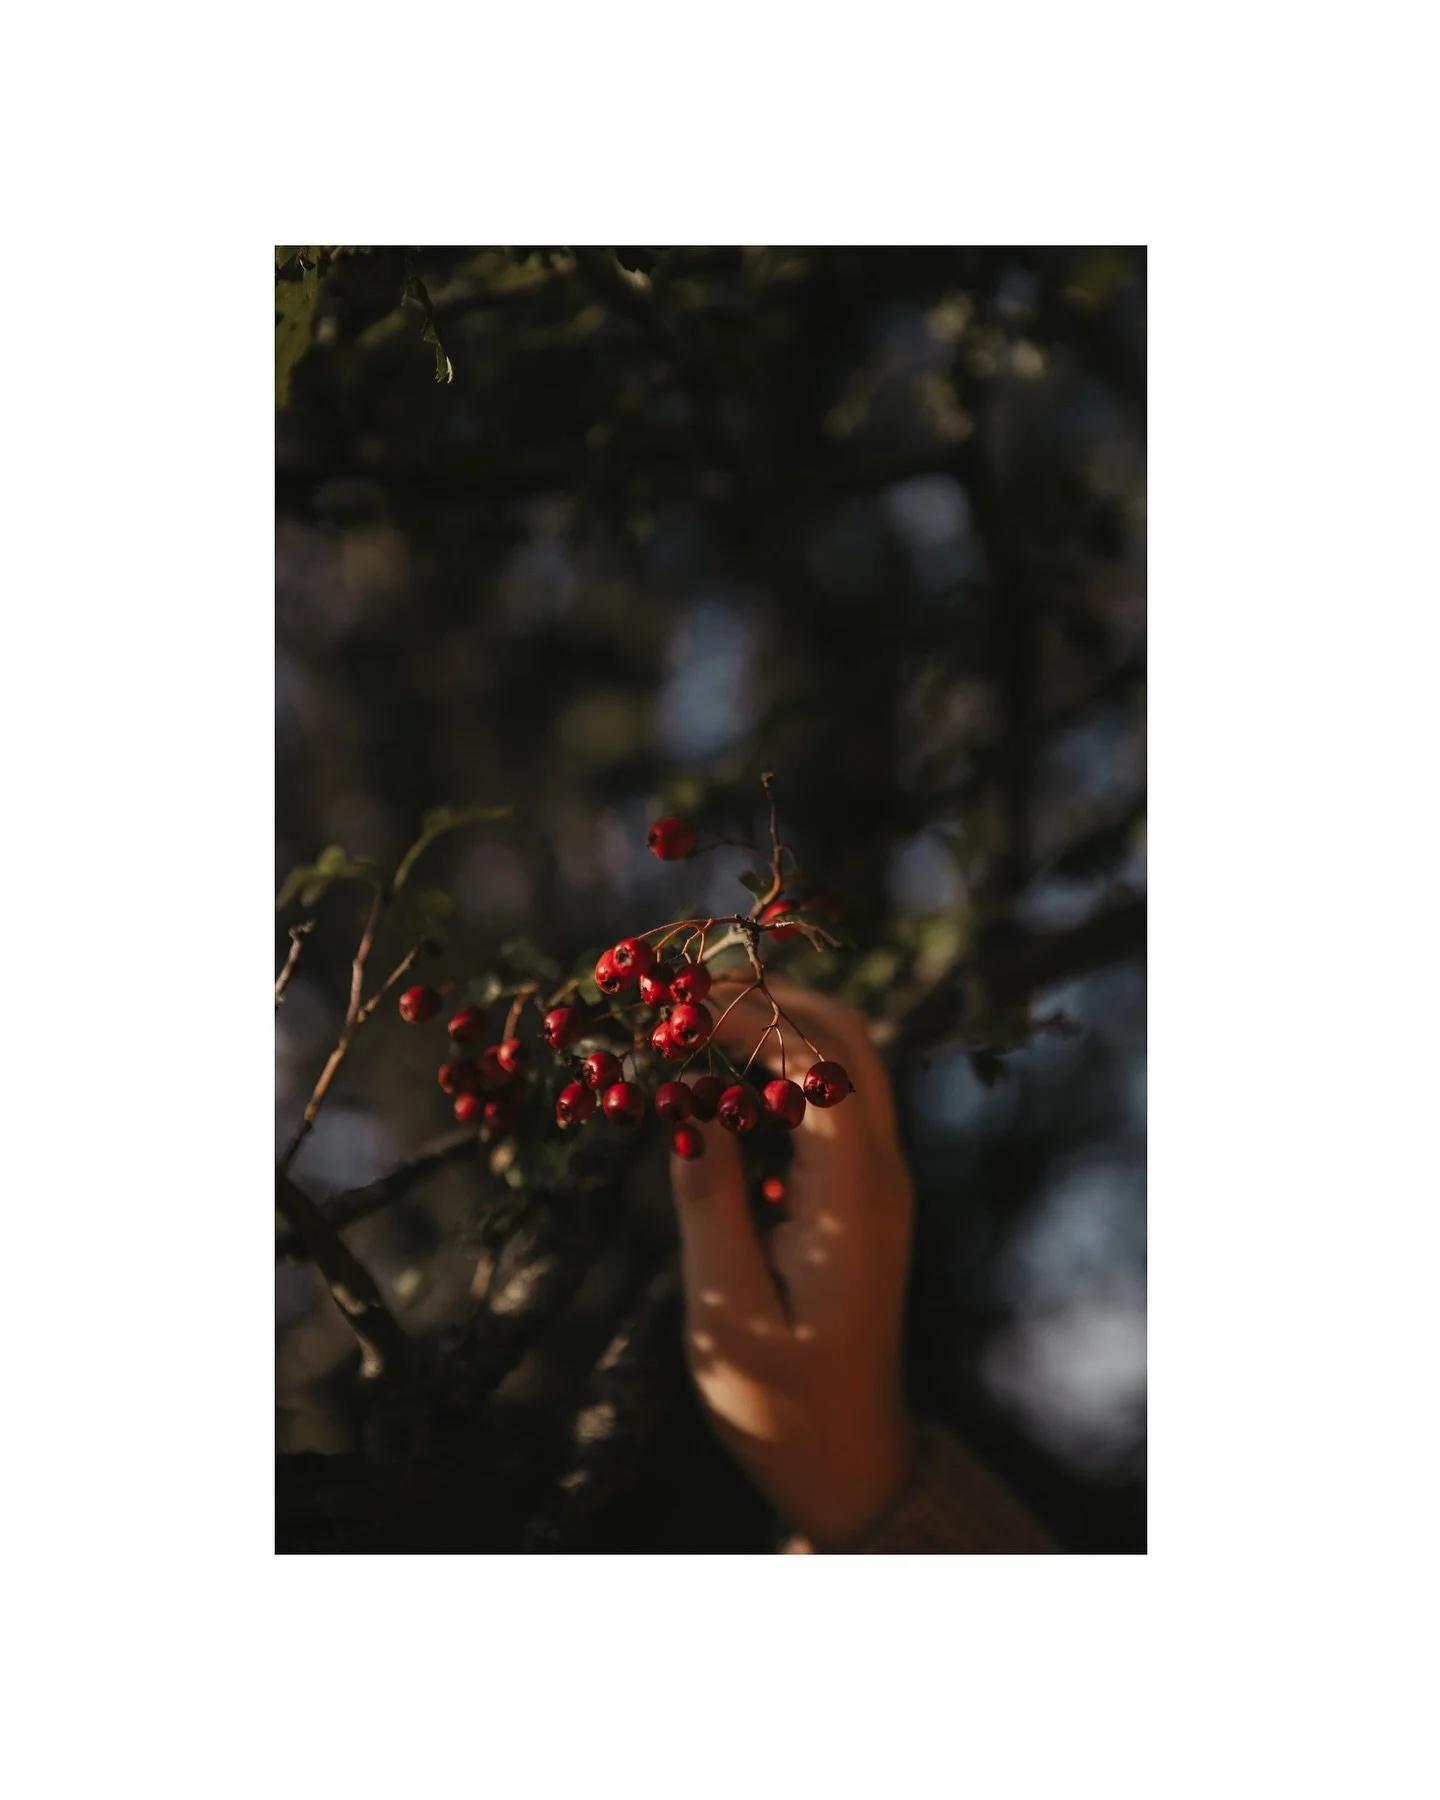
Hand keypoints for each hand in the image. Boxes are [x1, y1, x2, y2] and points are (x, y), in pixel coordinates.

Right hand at [668, 974, 916, 1548]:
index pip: (820, 1065)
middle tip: (684, 985)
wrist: (849, 1458)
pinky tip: (715, 1076)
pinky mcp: (858, 1194)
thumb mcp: (728, 1310)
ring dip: (774, 1025)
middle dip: (771, 998)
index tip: (675, 1006)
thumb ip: (709, 1201)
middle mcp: (880, 1173)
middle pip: (848, 1040)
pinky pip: (828, 1101)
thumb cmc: (781, 1401)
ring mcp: (875, 1180)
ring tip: (690, 1014)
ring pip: (843, 1062)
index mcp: (855, 1196)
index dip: (750, 1020)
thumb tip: (686, 1105)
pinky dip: (777, 1068)